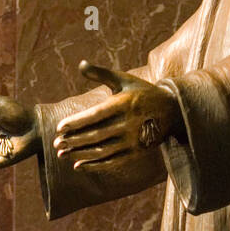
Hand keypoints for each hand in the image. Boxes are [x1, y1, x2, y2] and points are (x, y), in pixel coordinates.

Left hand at [53, 61, 180, 169]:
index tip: (59, 127)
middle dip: (74, 140)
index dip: (76, 122)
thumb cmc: (143, 92)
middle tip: (56, 144)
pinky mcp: (136, 153)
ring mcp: (133, 140)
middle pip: (96, 135)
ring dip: (80, 154)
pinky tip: (78, 166)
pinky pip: (112, 162)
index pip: (96, 115)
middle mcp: (129, 123)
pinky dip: (94, 166)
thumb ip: (102, 73)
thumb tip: (81, 64)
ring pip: (102, 151)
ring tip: (61, 154)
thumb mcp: (124, 80)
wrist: (173, 112)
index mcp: (125, 104)